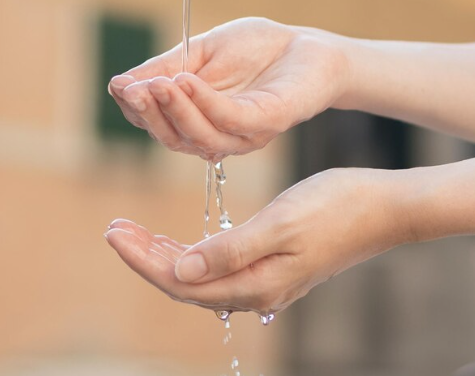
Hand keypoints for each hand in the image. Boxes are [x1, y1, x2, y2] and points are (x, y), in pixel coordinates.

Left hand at [104, 168, 406, 314]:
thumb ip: (230, 251)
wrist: (383, 208)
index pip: (180, 280)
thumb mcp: (280, 224)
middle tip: (113, 229)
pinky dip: (187, 251)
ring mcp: (262, 279)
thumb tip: (181, 270)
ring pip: (197, 274)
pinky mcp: (269, 265)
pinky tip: (173, 240)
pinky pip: (214, 266)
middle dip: (144, 256)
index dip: (142, 259)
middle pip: (183, 281)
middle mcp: (254, 289)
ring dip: (162, 253)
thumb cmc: (335, 208)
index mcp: (254, 282)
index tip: (113, 234)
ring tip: (131, 231)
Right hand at [108, 17, 349, 158]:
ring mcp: (243, 134)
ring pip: (199, 136)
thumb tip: (119, 84)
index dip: (135, 108)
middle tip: (131, 90)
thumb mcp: (199, 53)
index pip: (156, 123)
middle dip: (149, 114)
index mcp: (196, 120)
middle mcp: (217, 135)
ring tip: (156, 84)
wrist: (307, 43)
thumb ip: (164, 69)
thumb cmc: (255, 49)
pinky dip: (205, 103)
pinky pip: (230, 120)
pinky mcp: (268, 122)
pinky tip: (186, 81)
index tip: (118, 85)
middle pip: (173, 138)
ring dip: (173, 111)